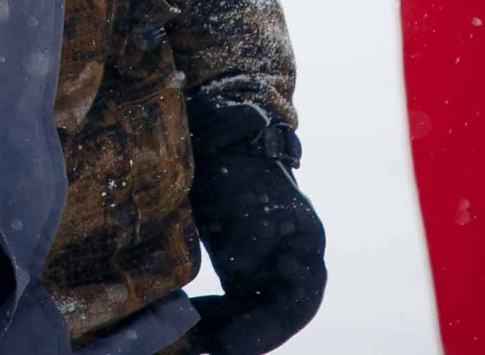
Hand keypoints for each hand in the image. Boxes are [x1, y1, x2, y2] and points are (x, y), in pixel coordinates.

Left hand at [184, 90, 324, 354]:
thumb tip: (239, 270)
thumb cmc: (243, 170)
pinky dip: (208, 317)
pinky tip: (180, 321)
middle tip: (196, 348)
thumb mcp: (252, 197)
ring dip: (218, 332)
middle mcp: (289, 271)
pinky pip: (229, 309)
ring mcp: (265, 276)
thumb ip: (252, 234)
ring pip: (247, 319)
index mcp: (305, 252)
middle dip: (237, 340)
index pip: (296, 304)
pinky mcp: (240, 278)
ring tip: (182, 340)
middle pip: (270, 321)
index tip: (232, 346)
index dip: (266, 331)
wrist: (224, 149)